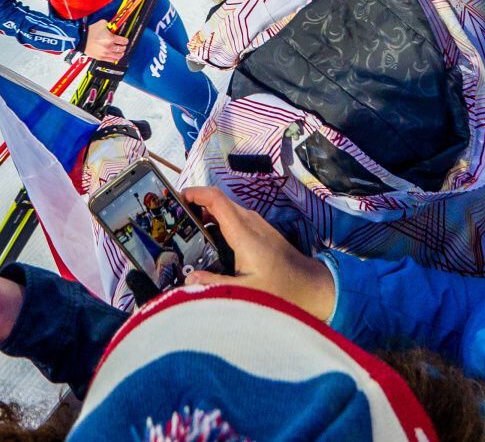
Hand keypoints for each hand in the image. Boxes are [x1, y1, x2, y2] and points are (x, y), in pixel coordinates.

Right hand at [84, 20, 129, 62]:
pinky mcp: (101, 58)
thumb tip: (113, 26)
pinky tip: (115, 56)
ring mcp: (105, 53)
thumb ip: (109, 24)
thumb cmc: (90, 31)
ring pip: (118, 56)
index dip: (126, 40)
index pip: (124, 41)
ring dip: (120, 53)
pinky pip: (111, 60)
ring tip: (120, 52)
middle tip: (122, 45)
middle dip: (123, 47)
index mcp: (111, 38)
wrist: (81, 39)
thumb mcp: (102, 23)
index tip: (125, 40)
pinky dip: (115, 58)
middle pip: (122, 49)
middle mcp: (109, 47)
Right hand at [183, 186, 335, 322]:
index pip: (215, 199)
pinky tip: (209, 244)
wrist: (311, 286)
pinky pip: (234, 220)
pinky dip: (218, 224)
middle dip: (194, 206)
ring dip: (206, 216)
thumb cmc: (282, 289)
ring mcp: (256, 226)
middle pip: (217, 203)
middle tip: (173, 220)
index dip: (194, 193)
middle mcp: (250, 222)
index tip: (175, 198)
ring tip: (186, 233)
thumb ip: (214, 285)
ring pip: (225, 212)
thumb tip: (188, 279)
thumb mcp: (244, 292)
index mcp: (243, 232)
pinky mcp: (260, 233)